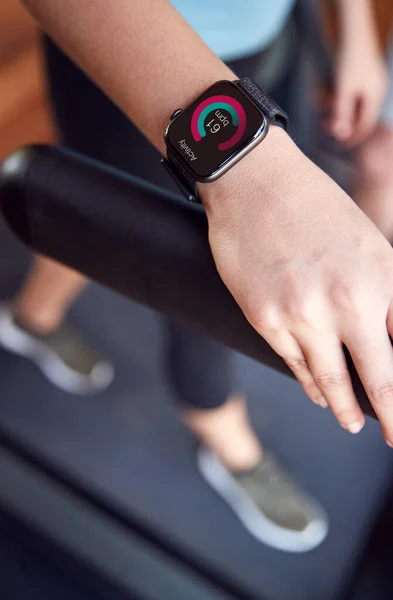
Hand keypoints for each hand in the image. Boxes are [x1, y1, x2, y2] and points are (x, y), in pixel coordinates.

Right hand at [200, 127, 392, 443]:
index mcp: (381, 281)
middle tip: (392, 438)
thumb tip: (389, 336)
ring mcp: (301, 316)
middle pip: (376, 381)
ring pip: (330, 381)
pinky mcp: (264, 320)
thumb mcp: (370, 245)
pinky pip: (294, 364)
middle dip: (390, 416)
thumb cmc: (315, 208)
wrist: (255, 184)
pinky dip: (311, 384)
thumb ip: (385, 296)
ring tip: (352, 422)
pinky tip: (319, 393)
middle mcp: (346, 304)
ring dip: (344, 408)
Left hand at [328, 42, 386, 146]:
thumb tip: (339, 134)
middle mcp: (374, 92)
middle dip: (339, 122)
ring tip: (320, 104)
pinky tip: (323, 93)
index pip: (364, 126)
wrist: (352, 32)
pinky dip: (336, 97)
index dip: (352, 138)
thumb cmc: (349, 60)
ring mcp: (368, 84)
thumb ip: (340, 113)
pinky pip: (347, 94)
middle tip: (323, 125)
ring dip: (334, 108)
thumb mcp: (342, 90)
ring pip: (350, 105)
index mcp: (374, 98)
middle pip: (356, 116)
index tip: (339, 147)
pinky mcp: (359, 77)